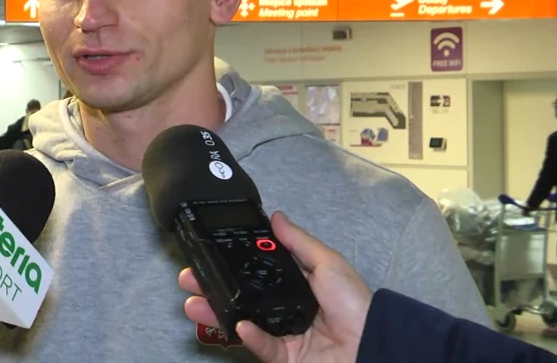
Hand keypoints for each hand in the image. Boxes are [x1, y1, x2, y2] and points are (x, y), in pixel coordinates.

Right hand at [178, 212, 371, 362]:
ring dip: (217, 312)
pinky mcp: (284, 358)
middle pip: (242, 297)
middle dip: (213, 288)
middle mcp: (284, 309)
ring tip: (193, 304)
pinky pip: (262, 346)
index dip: (232, 263)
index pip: (256, 272)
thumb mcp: (329, 264)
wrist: (375, 347)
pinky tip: (238, 325)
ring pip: (242, 322)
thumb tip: (275, 216)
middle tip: (190, 279)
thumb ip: (299, 242)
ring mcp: (283, 335)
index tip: (208, 253)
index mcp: (295, 285)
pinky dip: (250, 336)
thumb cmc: (356, 304)